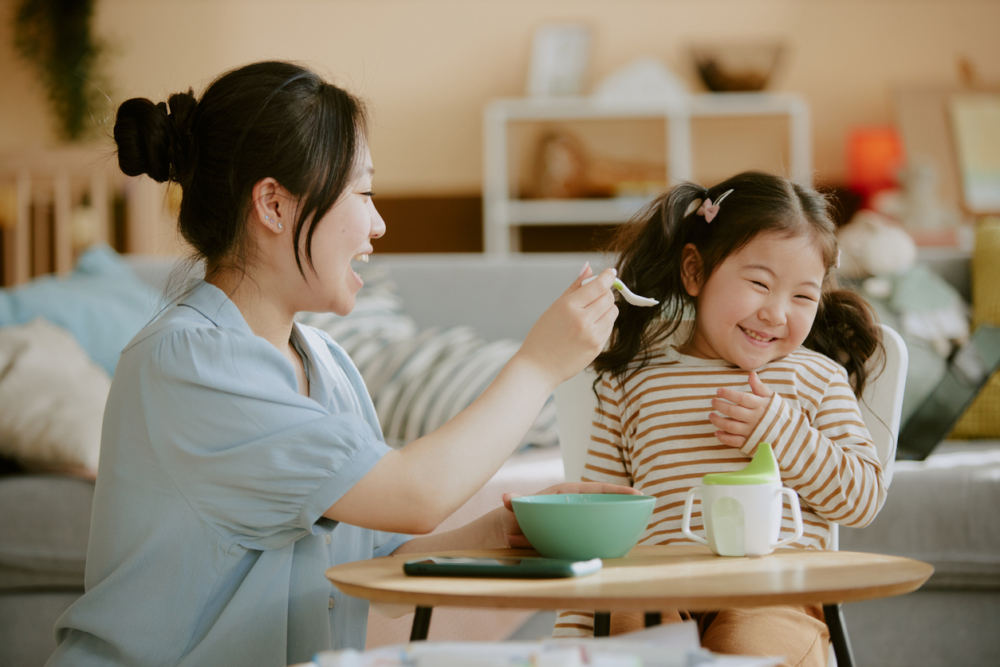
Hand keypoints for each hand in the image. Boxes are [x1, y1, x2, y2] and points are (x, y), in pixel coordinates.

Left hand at [496, 482, 639, 548]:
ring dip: (613, 530)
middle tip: (641, 514)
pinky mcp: (574, 540)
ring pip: (600, 525)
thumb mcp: (515, 508)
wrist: (505, 534)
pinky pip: (590, 542)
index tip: (636, 494)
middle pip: (604, 507)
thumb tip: (508, 498)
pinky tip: (609, 555)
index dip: (617, 492)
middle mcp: (576, 508)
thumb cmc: (515, 515)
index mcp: (567, 495)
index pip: (597, 490)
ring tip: (631, 537)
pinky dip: (599, 547)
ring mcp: (577, 524)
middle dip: (622, 510)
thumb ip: (515, 504)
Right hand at [512, 264, 618, 389]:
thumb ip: (574, 287)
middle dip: (605, 293)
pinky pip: (610, 328)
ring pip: (613, 312)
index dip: (608, 276)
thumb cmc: (542, 336)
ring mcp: (592, 335)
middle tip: (596, 295)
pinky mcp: (597, 347)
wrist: (538, 367)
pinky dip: (604, 323)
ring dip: (607, 308)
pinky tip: (589, 327)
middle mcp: (583, 320)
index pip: (599, 285)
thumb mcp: (555, 307)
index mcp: (569, 306)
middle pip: (609, 298)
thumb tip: (588, 268)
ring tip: (592, 312)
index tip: (611, 273)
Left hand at [709, 371, 773, 447]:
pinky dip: (724, 438)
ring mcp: (751, 432)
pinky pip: (734, 442)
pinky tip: (716, 432)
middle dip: (720, 405)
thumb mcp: (770, 397)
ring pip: (730, 427)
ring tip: (711, 415)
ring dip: (717, 421)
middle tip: (713, 401)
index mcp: (759, 405)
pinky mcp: (749, 443)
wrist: (788, 432)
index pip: (741, 398)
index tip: (719, 391)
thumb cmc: (776, 411)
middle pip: (732, 412)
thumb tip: (751, 373)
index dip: (728, 394)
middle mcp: (754, 418)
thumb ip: (759, 387)